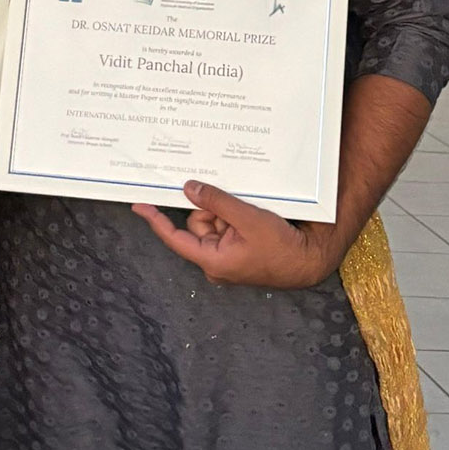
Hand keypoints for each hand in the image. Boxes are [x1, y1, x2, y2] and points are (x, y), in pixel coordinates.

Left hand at [133, 181, 342, 289]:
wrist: (308, 260)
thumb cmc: (280, 247)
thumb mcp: (247, 218)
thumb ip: (216, 202)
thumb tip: (189, 188)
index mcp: (211, 260)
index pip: (174, 237)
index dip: (156, 220)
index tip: (139, 205)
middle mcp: (215, 260)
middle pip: (197, 224)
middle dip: (212, 210)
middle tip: (234, 206)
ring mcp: (226, 256)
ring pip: (212, 222)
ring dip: (226, 212)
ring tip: (249, 213)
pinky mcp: (237, 250)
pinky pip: (226, 226)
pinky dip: (234, 216)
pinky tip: (251, 214)